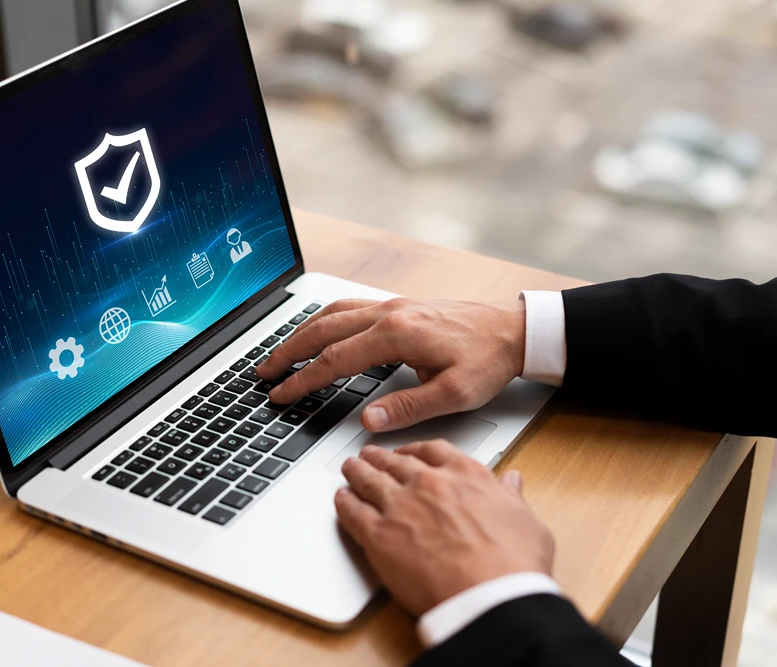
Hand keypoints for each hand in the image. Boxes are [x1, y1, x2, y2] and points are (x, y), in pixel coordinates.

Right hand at [256, 298, 525, 431]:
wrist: (513, 330)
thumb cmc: (488, 360)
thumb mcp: (455, 394)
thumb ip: (409, 407)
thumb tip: (368, 421)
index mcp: (398, 335)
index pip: (336, 360)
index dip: (303, 379)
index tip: (281, 394)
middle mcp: (390, 313)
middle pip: (324, 330)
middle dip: (289, 351)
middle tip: (264, 373)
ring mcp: (393, 306)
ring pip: (333, 314)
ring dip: (302, 332)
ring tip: (279, 353)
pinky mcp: (399, 306)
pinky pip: (349, 308)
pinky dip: (324, 320)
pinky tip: (317, 331)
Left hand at [334, 440, 554, 616]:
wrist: (490, 596)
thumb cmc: (512, 564)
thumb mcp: (526, 520)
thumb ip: (512, 497)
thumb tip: (512, 482)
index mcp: (465, 475)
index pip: (433, 450)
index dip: (416, 450)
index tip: (410, 452)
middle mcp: (429, 483)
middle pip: (395, 462)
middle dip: (381, 457)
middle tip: (371, 456)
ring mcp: (400, 506)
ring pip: (369, 480)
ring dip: (357, 472)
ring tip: (350, 468)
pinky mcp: (378, 535)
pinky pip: (353, 512)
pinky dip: (344, 503)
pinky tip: (341, 499)